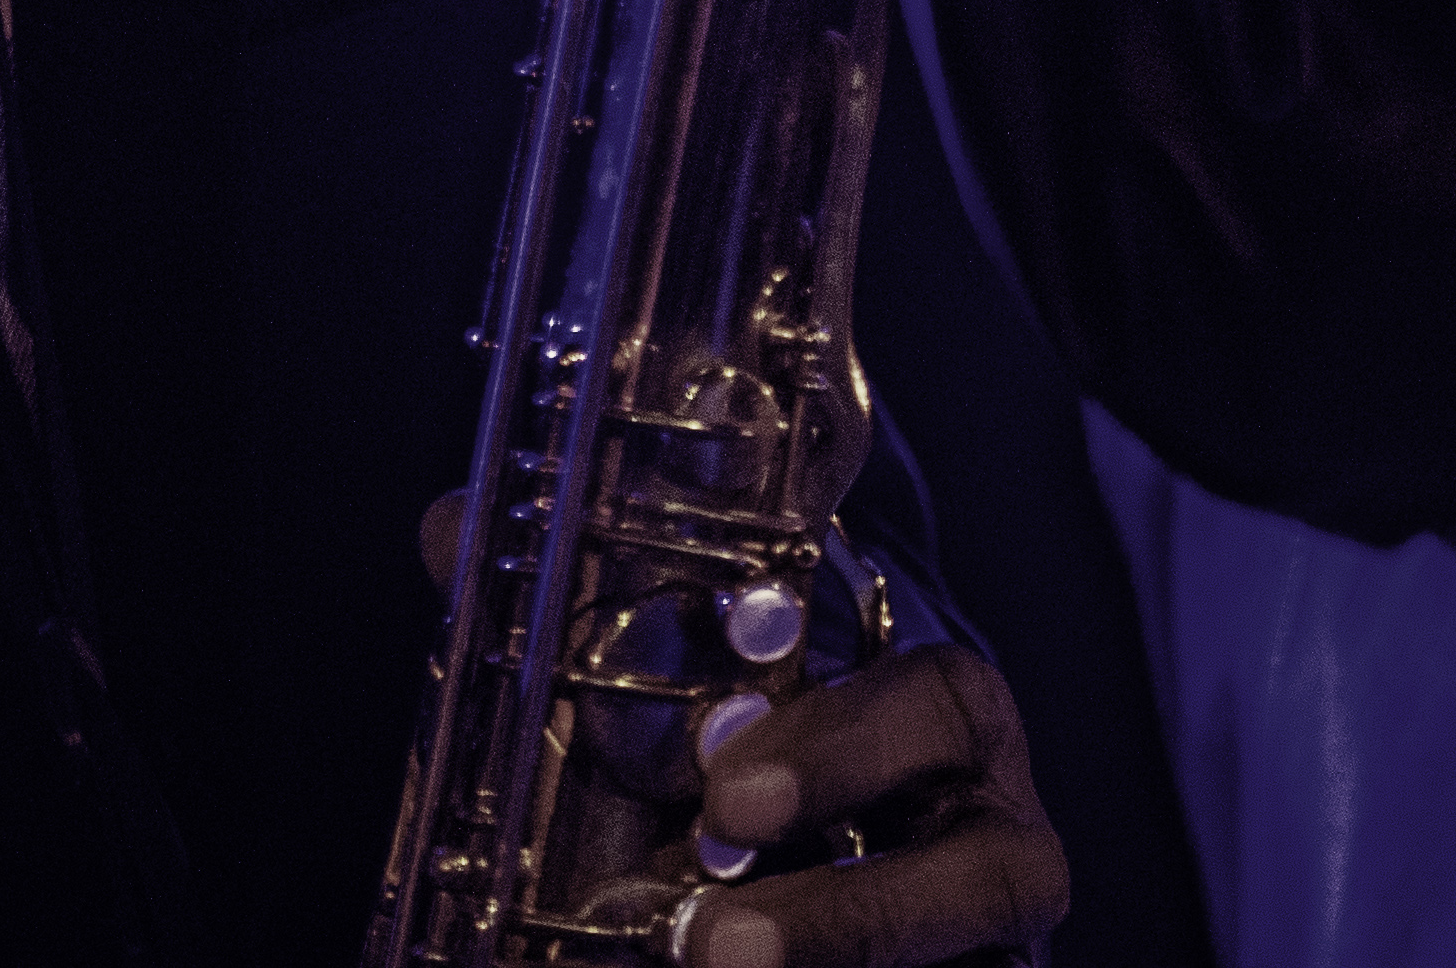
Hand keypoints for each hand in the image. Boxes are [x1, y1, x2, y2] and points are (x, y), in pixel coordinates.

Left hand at [406, 496, 1071, 964]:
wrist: (820, 807)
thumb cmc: (760, 718)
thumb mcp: (698, 660)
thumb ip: (591, 603)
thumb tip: (454, 531)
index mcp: (935, 711)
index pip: (943, 702)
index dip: (847, 749)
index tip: (723, 791)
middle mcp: (986, 826)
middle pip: (1001, 870)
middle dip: (853, 914)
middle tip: (705, 936)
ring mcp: (981, 929)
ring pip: (980, 949)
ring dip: (842, 960)